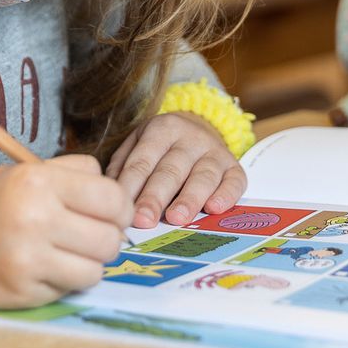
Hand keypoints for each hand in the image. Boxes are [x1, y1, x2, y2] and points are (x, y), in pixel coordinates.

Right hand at [0, 154, 132, 309]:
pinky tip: (42, 269)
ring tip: (66, 254)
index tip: (107, 213)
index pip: (112, 197)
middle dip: (107, 238)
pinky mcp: (22, 293)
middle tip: (88, 236)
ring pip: (96, 270)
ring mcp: (28, 260)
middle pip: (110, 237)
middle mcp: (35, 218)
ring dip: (88, 264)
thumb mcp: (18, 173)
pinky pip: (69, 289)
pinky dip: (64, 282)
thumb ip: (69, 176)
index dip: (118, 208)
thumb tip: (119, 198)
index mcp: (37, 181)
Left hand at [105, 112, 246, 228]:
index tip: (122, 209)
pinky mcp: (234, 167)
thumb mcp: (138, 144)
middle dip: (156, 197)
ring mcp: (215, 151)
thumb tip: (113, 196)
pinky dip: (226, 195)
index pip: (143, 161)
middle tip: (144, 220)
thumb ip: (123, 167)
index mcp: (161, 129)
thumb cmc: (161, 146)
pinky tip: (214, 209)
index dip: (131, 186)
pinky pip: (234, 181)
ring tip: (176, 219)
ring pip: (203, 176)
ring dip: (189, 199)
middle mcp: (190, 138)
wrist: (200, 127)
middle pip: (171, 170)